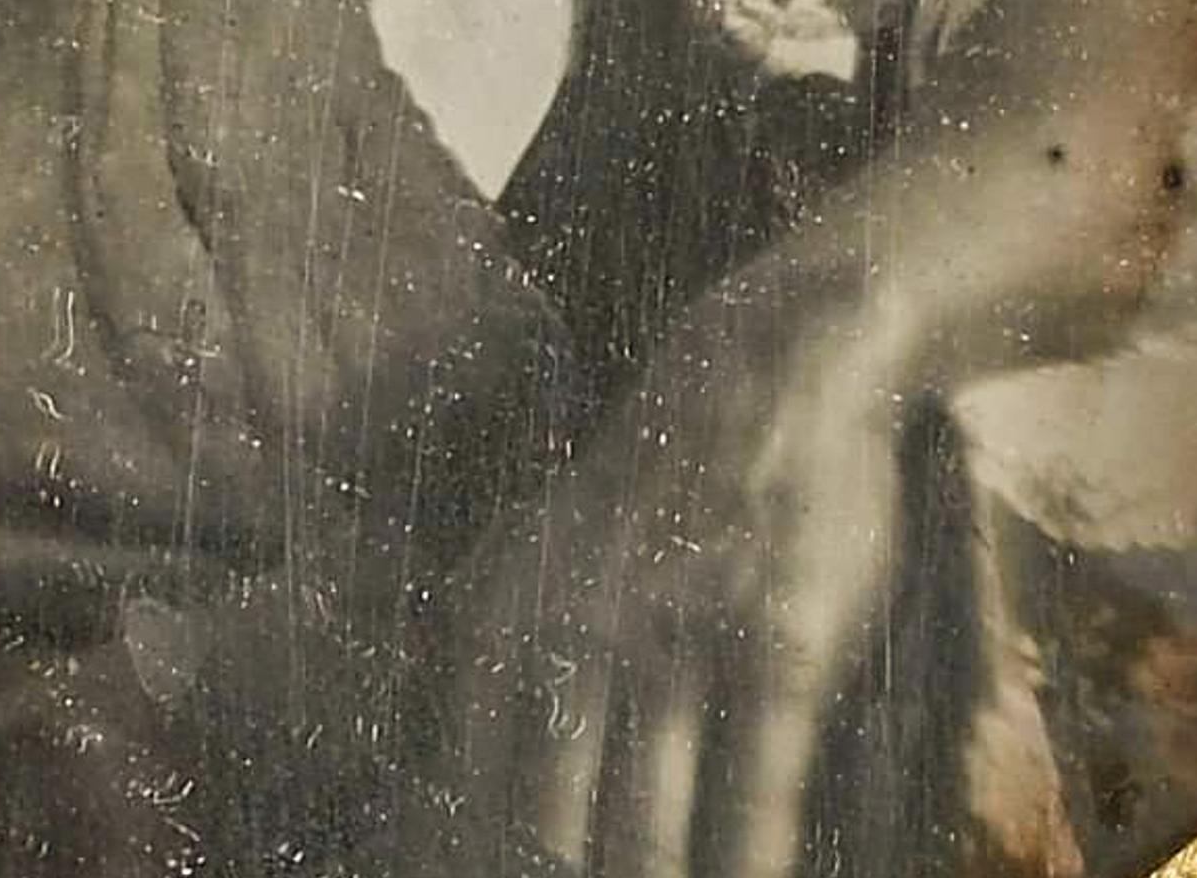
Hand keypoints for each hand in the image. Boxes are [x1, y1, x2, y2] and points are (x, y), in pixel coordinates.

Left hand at [432, 250, 918, 877]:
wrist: (768, 367)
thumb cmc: (648, 495)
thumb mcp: (527, 554)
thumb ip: (475, 654)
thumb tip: (421, 767)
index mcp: (499, 619)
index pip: (454, 784)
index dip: (452, 853)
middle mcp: (573, 634)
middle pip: (541, 822)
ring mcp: (677, 639)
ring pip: (645, 821)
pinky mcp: (775, 644)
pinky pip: (753, 785)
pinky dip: (743, 860)